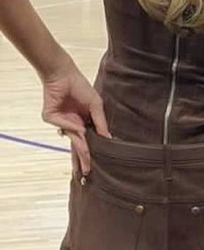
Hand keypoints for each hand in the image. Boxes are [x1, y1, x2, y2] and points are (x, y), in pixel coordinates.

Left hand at [42, 59, 110, 174]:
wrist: (63, 75)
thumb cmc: (81, 88)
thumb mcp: (96, 106)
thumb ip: (100, 123)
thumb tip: (108, 139)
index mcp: (83, 122)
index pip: (87, 141)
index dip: (92, 152)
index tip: (97, 165)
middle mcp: (72, 124)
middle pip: (77, 145)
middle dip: (83, 160)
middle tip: (87, 174)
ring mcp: (61, 122)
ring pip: (71, 141)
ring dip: (80, 153)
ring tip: (86, 167)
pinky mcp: (50, 117)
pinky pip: (65, 127)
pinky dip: (73, 127)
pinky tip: (80, 125)